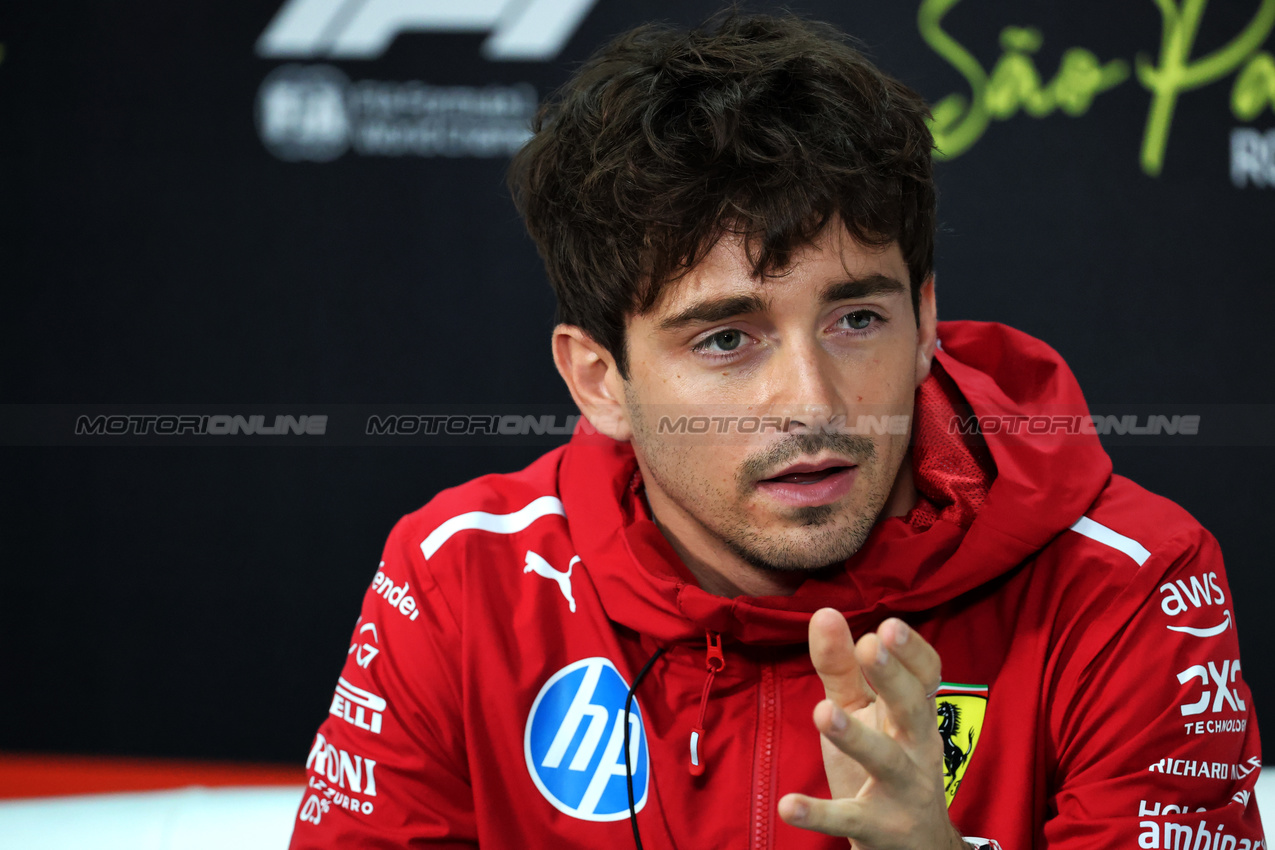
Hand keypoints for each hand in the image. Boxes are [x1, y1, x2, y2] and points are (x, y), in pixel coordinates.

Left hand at [778, 608, 965, 849]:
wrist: (914, 848)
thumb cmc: (884, 764)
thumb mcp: (862, 711)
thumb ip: (842, 666)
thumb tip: (824, 613)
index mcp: (914, 715)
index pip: (926, 678)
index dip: (912, 652)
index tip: (889, 626)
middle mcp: (915, 748)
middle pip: (911, 709)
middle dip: (893, 678)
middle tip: (871, 645)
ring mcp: (900, 790)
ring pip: (884, 761)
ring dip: (855, 737)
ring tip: (823, 712)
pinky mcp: (876, 828)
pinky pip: (848, 819)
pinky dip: (818, 813)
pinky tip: (789, 804)